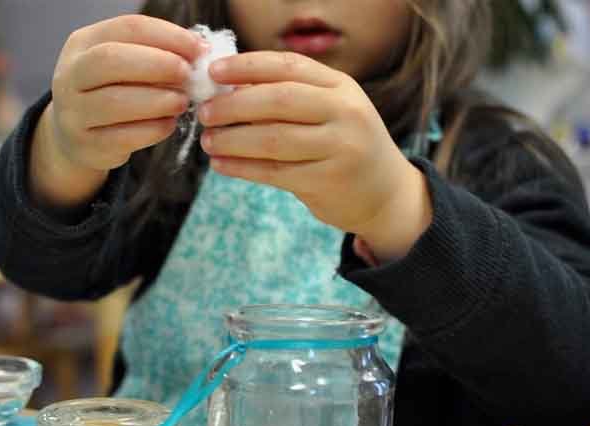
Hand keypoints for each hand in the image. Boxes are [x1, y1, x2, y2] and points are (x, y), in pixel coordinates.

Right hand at [31, 15, 206, 205]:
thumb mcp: (125, 65)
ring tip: (182, 102)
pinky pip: (122, 137)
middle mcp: (70, 75)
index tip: (197, 49)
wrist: (76, 135)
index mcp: (83, 43)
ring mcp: (73, 112)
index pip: (126, 28)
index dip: (166, 36)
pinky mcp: (86, 145)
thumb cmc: (113, 90)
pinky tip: (169, 124)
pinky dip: (152, 130)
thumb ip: (156, 54)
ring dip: (157, 100)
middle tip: (188, 75)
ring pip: (114, 102)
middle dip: (157, 65)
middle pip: (110, 60)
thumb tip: (200, 51)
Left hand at [198, 51, 432, 260]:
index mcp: (341, 86)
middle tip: (205, 113)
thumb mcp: (330, 111)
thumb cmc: (344, 146)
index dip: (247, 67)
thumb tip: (227, 88)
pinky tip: (222, 164)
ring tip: (208, 141)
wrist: (385, 194)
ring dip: (232, 139)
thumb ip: (289, 97)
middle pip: (278, 100)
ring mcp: (339, 147)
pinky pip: (274, 172)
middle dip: (233, 105)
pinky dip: (242, 168)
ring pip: (272, 139)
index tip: (214, 73)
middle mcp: (344, 112)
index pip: (288, 67)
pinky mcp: (327, 181)